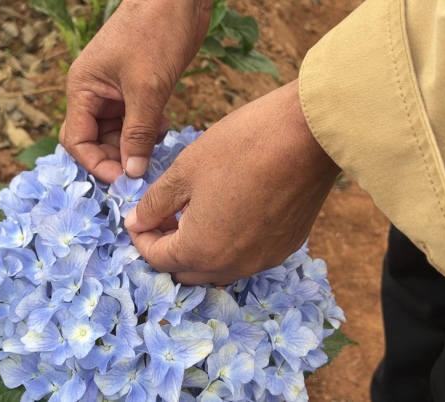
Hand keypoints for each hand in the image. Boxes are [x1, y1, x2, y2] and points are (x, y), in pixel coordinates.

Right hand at [60, 0, 212, 182]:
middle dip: (116, 157)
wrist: (178, 0)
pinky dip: (146, 131)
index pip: (77, 140)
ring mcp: (115, 92)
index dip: (96, 163)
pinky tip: (163, 127)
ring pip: (117, 134)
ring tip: (157, 143)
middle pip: (95, 141)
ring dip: (135, 146)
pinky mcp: (136, 90)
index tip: (122, 179)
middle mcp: (93, 93)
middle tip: (143, 170)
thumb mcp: (147, 88)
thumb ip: (138, 133)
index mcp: (82, 89)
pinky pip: (134, 122)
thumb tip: (131, 172)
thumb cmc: (156, 32)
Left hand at [125, 80, 340, 284]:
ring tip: (194, 214)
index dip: (142, 238)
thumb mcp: (184, 171)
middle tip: (164, 216)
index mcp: (200, 251)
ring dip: (199, 250)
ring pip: (218, 268)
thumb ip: (154, 204)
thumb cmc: (240, 147)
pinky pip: (247, 257)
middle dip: (169, 249)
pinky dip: (229, 245)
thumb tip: (136, 223)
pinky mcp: (286, 247)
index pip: (157, 259)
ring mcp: (263, 260)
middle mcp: (232, 267)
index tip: (138, 217)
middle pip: (186, 272)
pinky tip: (230, 212)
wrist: (308, 136)